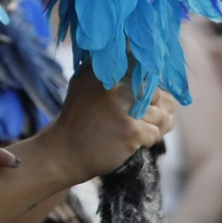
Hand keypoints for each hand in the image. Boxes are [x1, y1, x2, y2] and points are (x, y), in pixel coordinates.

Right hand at [41, 67, 175, 183]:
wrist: (64, 152)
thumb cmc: (79, 119)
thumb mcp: (87, 86)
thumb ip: (115, 77)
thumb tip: (153, 78)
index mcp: (105, 70)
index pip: (143, 72)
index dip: (144, 90)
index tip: (133, 101)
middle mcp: (115, 84)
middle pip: (154, 93)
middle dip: (148, 109)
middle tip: (129, 120)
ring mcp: (123, 107)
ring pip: (157, 114)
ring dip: (147, 126)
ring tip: (125, 131)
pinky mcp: (131, 130)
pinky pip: (154, 133)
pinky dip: (144, 141)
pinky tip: (125, 142)